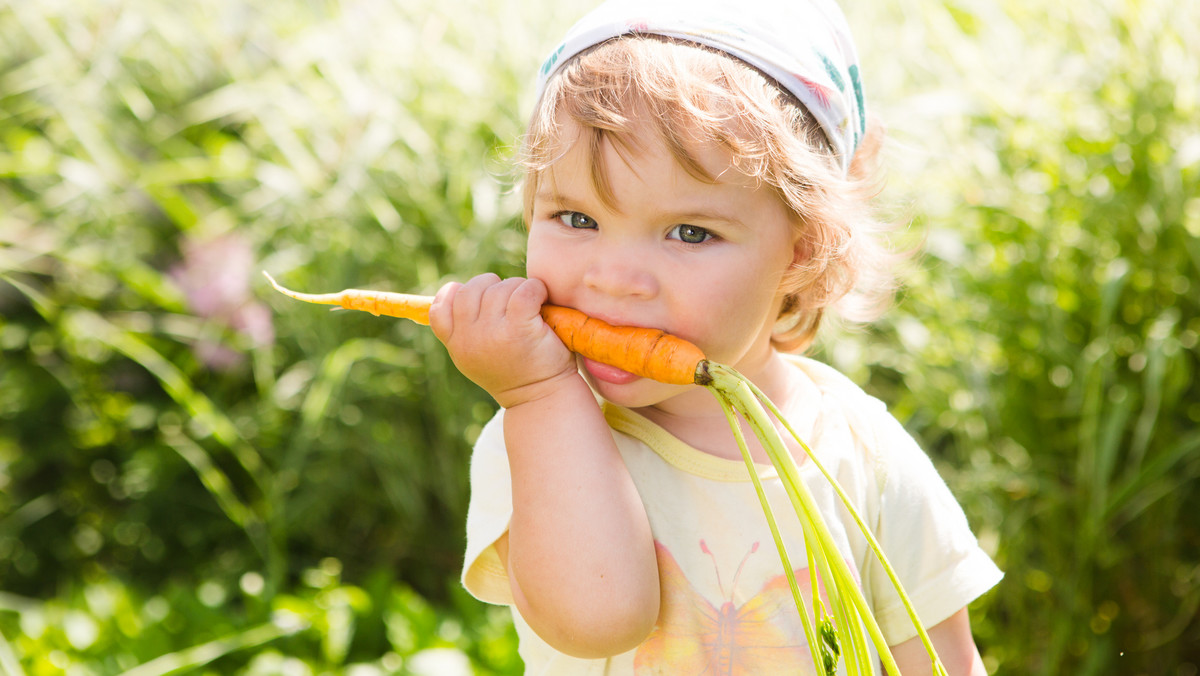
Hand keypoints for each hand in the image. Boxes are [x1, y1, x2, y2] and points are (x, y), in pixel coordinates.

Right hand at [429, 274, 577, 407]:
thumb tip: (455, 290)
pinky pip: (524, 291)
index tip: (476, 298)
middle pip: (471, 290)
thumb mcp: (477, 359)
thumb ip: (463, 331)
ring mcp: (492, 333)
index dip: (453, 294)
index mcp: (457, 345)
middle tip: (510, 298)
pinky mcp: (519, 328)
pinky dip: (535, 288)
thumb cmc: (515, 372)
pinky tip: (541, 299)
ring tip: (531, 303)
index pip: (439, 309)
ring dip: (518, 287)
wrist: (541, 398)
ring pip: (500, 288)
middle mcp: (469, 339)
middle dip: (492, 285)